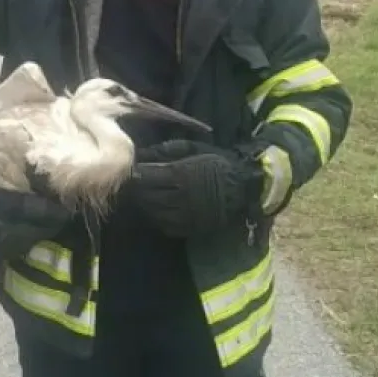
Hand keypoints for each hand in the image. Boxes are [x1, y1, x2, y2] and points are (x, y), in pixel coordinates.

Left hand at [127, 140, 263, 237]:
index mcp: (181, 174)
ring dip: (145, 203)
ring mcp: (185, 215)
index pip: (146, 176)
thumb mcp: (193, 149)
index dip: (136, 172)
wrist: (244, 185)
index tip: (133, 167)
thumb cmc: (217, 161)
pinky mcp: (190, 227)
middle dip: (138, 188)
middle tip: (135, 182)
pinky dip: (156, 217)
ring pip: (152, 211)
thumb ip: (167, 150)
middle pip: (146, 195)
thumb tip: (143, 153)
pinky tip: (158, 208)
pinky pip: (164, 225)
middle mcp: (180, 196)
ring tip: (145, 194)